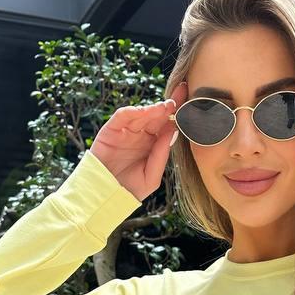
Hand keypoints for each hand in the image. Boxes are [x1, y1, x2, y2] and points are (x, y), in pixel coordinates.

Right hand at [88, 80, 188, 200]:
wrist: (105, 197)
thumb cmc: (129, 190)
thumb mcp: (151, 177)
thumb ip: (161, 155)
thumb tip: (173, 132)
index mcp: (152, 145)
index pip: (166, 126)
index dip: (176, 115)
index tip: (189, 104)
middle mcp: (140, 136)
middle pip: (155, 117)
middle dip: (167, 106)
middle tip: (179, 96)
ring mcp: (125, 132)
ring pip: (140, 115)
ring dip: (152, 109)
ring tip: (164, 107)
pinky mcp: (110, 131)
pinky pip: (121, 117)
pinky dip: (131, 112)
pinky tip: (142, 112)